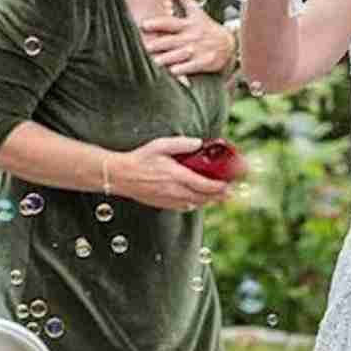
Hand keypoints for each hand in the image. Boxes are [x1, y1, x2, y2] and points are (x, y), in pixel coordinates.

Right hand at [116, 135, 231, 211]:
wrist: (120, 175)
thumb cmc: (140, 159)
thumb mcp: (161, 145)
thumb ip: (182, 144)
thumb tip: (199, 143)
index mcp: (177, 176)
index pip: (205, 185)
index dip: (220, 187)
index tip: (229, 185)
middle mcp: (176, 190)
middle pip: (204, 197)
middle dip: (219, 196)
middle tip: (230, 194)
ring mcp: (170, 199)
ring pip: (196, 204)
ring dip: (208, 201)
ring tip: (218, 197)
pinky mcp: (164, 204)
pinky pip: (185, 207)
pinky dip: (195, 204)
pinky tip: (198, 199)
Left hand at [140, 0, 235, 77]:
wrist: (229, 44)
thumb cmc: (207, 27)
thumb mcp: (196, 11)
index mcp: (188, 24)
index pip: (170, 23)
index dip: (157, 24)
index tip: (144, 25)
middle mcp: (192, 37)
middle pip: (172, 41)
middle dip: (158, 45)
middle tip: (145, 48)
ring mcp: (199, 50)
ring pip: (180, 55)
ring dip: (167, 59)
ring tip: (155, 63)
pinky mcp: (205, 62)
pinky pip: (192, 67)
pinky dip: (182, 70)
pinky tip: (173, 72)